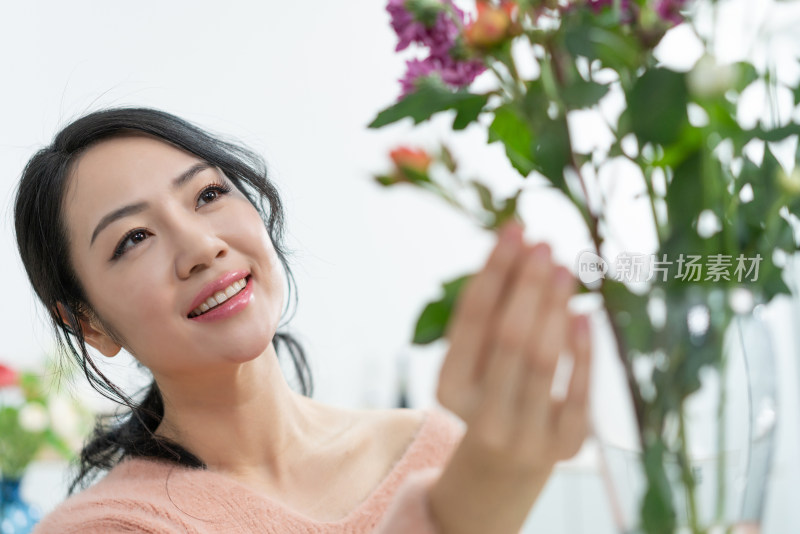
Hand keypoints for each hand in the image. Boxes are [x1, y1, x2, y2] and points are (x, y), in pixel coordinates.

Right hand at [428, 222, 591, 533]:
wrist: (503, 469)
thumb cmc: (488, 395)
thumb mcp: (474, 362)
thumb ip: (492, 314)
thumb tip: (523, 249)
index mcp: (448, 389)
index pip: (472, 319)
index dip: (495, 269)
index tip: (515, 229)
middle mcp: (481, 416)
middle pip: (509, 336)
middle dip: (528, 284)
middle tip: (545, 245)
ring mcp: (526, 435)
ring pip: (544, 361)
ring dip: (556, 307)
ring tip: (565, 269)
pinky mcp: (566, 446)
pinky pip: (580, 391)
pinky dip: (584, 350)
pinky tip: (583, 313)